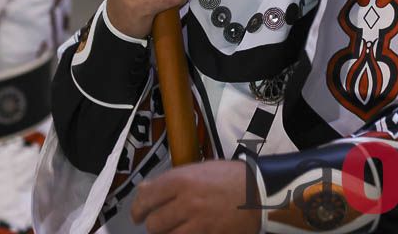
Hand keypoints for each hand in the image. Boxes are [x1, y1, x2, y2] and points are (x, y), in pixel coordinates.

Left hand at [132, 160, 259, 232]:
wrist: (260, 192)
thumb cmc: (231, 178)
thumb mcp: (201, 169)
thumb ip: (172, 180)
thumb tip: (145, 189)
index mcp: (183, 180)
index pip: (147, 198)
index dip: (138, 209)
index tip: (138, 214)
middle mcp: (187, 202)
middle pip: (154, 223)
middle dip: (154, 224)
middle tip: (159, 222)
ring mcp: (198, 223)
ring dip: (168, 233)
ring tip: (175, 227)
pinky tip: (189, 231)